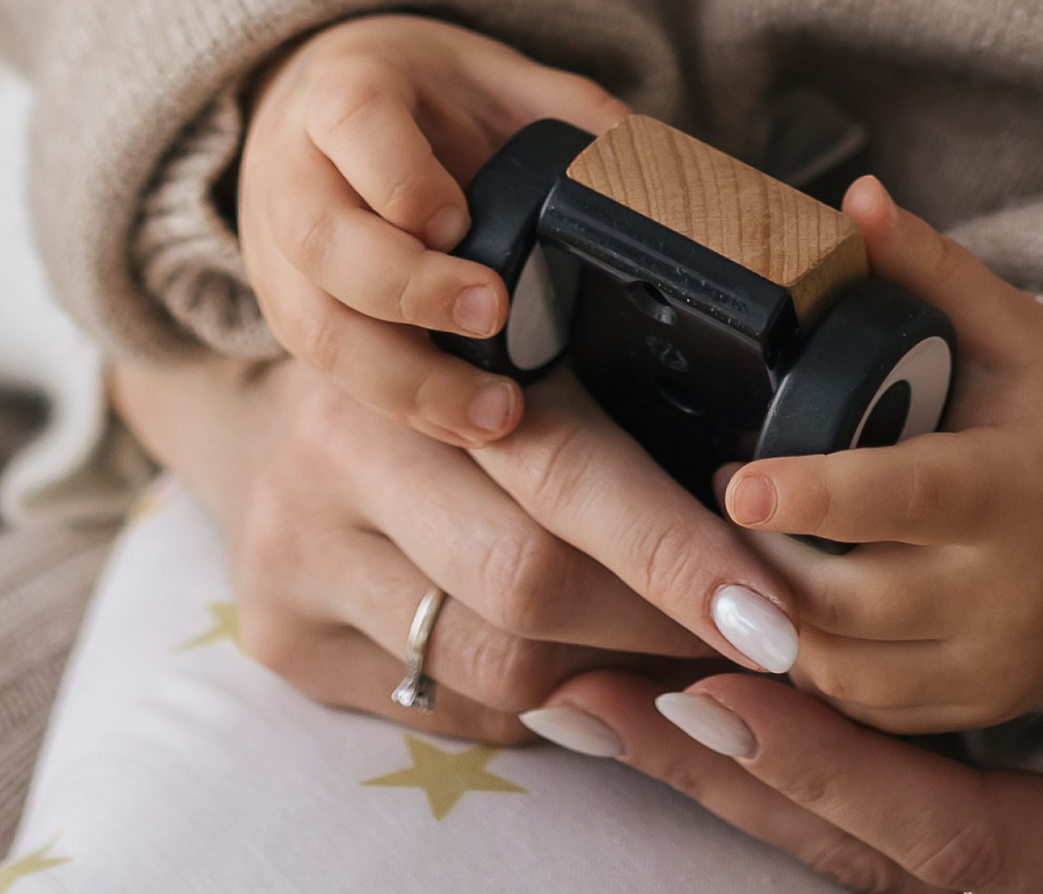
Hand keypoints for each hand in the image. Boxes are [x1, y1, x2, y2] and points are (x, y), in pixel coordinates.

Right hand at [110, 339, 795, 745]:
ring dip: (610, 677)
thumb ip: (611, 380)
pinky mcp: (283, 634)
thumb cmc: (442, 372)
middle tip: (755, 644)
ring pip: (497, 660)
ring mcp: (299, 544)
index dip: (677, 548)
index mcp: (416, 344)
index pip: (565, 464)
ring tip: (678, 656)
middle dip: (659, 623)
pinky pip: (449, 706)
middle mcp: (339, 441)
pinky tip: (586, 678)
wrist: (269, 419)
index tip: (773, 609)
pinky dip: (539, 709)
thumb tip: (762, 495)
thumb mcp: (514, 334)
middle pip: (530, 579)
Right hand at [235, 12, 621, 446]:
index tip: (460, 219)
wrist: (305, 107)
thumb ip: (562, 107)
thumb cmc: (409, 94)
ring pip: (317, 327)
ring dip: (404, 379)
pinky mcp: (285, 316)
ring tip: (493, 411)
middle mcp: (295, 174)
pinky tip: (462, 426)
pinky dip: (398, 407)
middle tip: (493, 311)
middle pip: (326, 240)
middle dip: (407, 287)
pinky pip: (328, 374)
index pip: (355, 124)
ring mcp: (277, 253)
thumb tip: (645, 160)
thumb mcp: (485, 72)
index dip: (403, 179)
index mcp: (342, 90)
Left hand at [538, 562, 1042, 893]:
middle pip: (886, 853)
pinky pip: (945, 813)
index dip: (824, 774)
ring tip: (613, 699)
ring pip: (896, 842)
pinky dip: (834, 765)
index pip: (960, 838)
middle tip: (580, 693)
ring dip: (754, 775)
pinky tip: (755, 710)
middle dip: (730, 777)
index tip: (707, 691)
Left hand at [716, 179, 1042, 730]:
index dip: (815, 495)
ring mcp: (992, 667)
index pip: (901, 499)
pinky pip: (866, 712)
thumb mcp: (1006, 329)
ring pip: (844, 671)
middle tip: (713, 494)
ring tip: (735, 549)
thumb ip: (927, 267)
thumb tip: (857, 197)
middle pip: (849, 601)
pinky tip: (779, 612)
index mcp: (1012, 490)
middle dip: (761, 557)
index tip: (736, 481)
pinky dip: (811, 671)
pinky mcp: (974, 711)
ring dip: (772, 619)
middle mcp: (1007, 596)